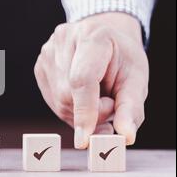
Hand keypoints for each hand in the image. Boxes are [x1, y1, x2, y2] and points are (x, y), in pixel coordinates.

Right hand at [34, 12, 148, 148]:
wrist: (106, 38)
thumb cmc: (122, 59)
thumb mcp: (136, 79)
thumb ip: (131, 108)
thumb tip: (125, 136)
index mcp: (92, 36)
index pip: (82, 80)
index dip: (84, 112)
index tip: (85, 140)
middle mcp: (64, 40)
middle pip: (68, 94)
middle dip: (89, 113)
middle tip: (109, 106)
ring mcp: (47, 52)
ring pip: (58, 100)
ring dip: (79, 112)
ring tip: (97, 98)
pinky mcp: (39, 65)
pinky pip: (52, 99)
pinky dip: (69, 107)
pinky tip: (81, 97)